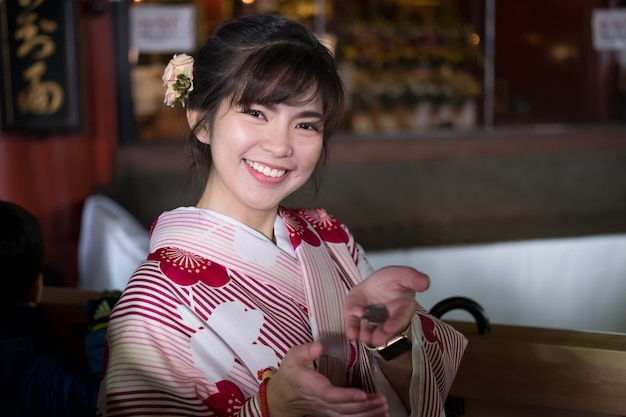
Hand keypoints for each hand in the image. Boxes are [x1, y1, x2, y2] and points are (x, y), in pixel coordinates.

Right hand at [267, 342, 387, 416]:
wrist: (283, 396)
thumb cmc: (290, 373)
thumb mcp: (292, 357)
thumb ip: (305, 351)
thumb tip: (319, 346)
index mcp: (313, 387)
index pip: (331, 395)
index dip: (347, 396)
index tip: (363, 394)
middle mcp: (321, 402)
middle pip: (344, 409)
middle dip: (365, 406)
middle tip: (382, 400)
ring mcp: (327, 410)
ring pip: (348, 416)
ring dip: (367, 414)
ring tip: (384, 408)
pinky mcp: (331, 413)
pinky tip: (378, 415)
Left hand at [344, 265, 429, 346]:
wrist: (374, 282)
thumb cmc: (392, 280)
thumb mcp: (404, 275)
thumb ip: (414, 279)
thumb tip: (425, 283)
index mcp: (401, 309)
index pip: (400, 318)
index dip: (395, 324)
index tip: (390, 328)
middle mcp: (386, 319)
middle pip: (384, 329)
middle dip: (381, 335)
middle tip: (376, 339)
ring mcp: (370, 319)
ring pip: (369, 329)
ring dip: (366, 334)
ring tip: (364, 337)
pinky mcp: (356, 317)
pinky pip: (354, 324)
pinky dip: (352, 329)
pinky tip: (351, 333)